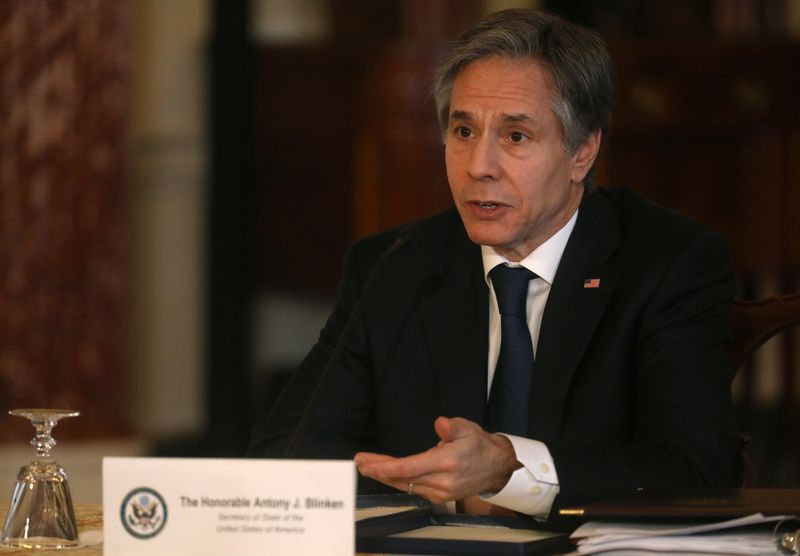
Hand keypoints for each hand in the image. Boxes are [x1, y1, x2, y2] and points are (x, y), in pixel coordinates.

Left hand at [354, 416, 519, 503]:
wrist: (496, 466)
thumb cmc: (479, 445)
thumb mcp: (467, 428)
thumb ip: (451, 427)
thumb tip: (440, 424)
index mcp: (445, 463)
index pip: (407, 467)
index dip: (384, 466)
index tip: (366, 461)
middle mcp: (441, 481)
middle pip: (402, 478)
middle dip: (378, 471)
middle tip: (360, 463)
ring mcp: (441, 491)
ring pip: (406, 485)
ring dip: (385, 476)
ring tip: (368, 467)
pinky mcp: (441, 496)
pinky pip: (414, 489)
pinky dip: (398, 481)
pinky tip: (388, 474)